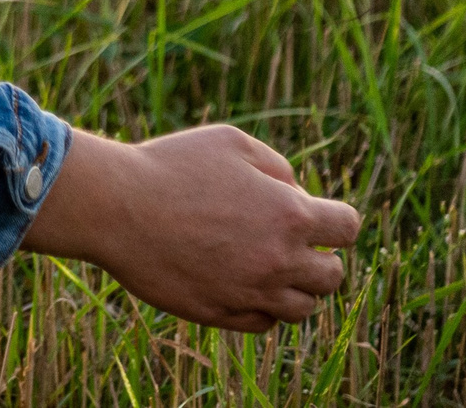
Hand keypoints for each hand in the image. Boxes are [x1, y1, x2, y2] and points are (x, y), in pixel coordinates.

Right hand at [21, 126, 359, 331]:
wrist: (116, 207)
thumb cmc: (170, 166)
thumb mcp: (230, 143)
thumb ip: (277, 166)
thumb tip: (296, 192)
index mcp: (290, 215)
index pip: (348, 229)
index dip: (336, 221)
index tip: (316, 217)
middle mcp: (280, 261)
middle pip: (332, 277)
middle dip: (317, 258)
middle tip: (285, 242)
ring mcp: (252, 293)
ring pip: (302, 308)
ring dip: (292, 287)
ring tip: (261, 265)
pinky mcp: (221, 315)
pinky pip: (263, 323)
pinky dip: (260, 306)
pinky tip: (238, 282)